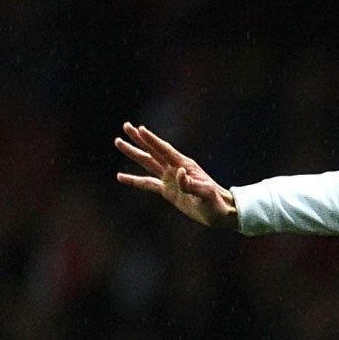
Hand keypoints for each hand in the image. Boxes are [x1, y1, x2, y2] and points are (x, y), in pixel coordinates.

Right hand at [114, 122, 237, 227]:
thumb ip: (191, 184)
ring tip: (118, 142)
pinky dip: (134, 180)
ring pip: (147, 163)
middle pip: (153, 151)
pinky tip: (120, 177)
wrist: (220, 213)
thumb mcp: (206, 193)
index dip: (153, 140)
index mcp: (185, 166)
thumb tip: (179, 173)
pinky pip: (147, 184)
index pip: (165, 150)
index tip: (140, 129)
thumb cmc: (216, 202)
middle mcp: (175, 169)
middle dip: (139, 139)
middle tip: (126, 126)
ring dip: (134, 153)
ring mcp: (170, 179)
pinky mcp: (167, 191)